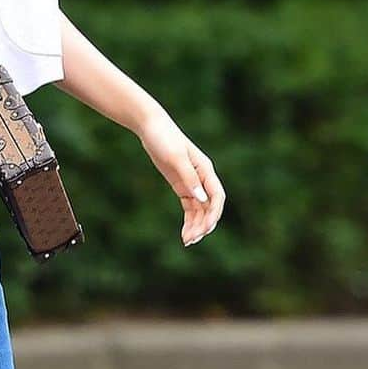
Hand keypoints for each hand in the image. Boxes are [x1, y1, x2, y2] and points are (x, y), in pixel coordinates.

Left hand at [136, 109, 224, 246]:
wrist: (150, 127)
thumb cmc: (164, 138)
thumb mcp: (175, 157)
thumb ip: (189, 177)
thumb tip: (201, 199)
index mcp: (205, 170)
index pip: (217, 196)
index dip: (214, 213)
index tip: (206, 228)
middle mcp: (202, 178)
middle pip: (209, 207)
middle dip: (203, 224)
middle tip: (192, 239)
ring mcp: (192, 183)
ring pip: (200, 210)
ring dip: (196, 226)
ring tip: (187, 241)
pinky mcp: (181, 185)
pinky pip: (190, 208)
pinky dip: (189, 221)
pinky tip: (184, 233)